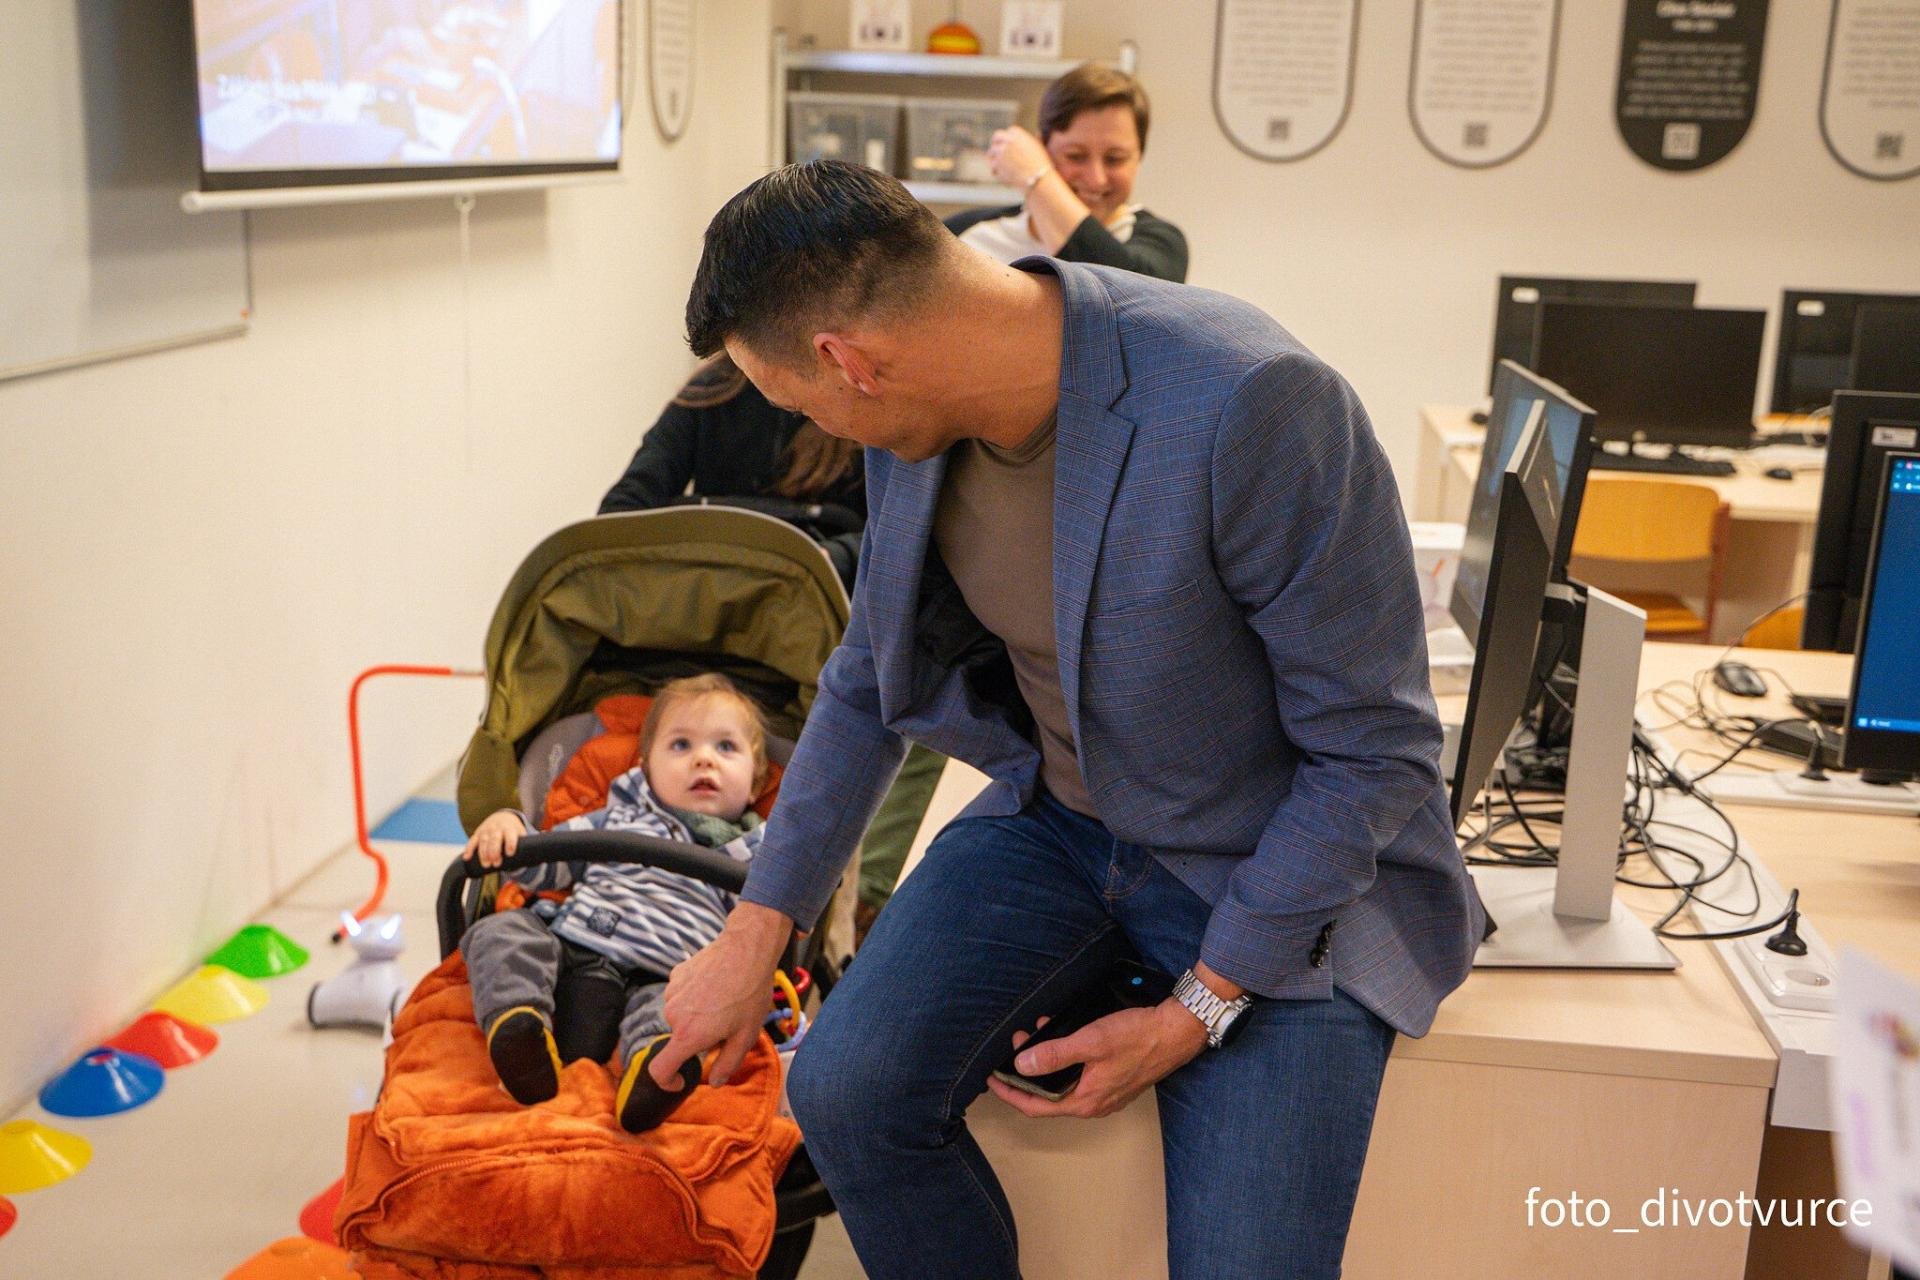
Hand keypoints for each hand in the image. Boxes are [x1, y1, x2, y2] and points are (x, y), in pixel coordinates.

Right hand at [462, 811, 525, 867]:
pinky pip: (472, 842)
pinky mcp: (477, 834)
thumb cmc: (513, 830)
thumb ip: (530, 840)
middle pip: (495, 839)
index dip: (510, 843)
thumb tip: (545, 836)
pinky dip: (469, 850)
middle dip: (495, 851)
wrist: (501, 817)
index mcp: (509, 828)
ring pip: (483, 841)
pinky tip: (467, 858)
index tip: (510, 853)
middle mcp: (497, 828)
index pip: (510, 835)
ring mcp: (486, 831)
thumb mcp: (521, 832)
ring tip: (486, 865)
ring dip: (483, 853)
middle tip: (496, 863)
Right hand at [649, 901, 792, 1088]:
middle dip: (697, 1038)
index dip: (667, 1082)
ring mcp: (671, 993)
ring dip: (696, 1016)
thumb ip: (728, 1063)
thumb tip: (715, 1081)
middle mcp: (673, 1015)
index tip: (681, 1079)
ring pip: (681, 1016)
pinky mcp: (675, 975)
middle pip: (678, 1038)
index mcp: (688, 1035)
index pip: (659, 1070)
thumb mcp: (746, 1035)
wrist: (747, 949)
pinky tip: (715, 985)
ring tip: (722, 1001)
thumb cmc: (750, 993)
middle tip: (725, 1024)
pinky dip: (694, 997)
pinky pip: (681, 995)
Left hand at [985, 999, 1208, 1118]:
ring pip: (1065, 1084)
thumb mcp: (1089, 1041)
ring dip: (1048, 1062)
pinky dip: (1066, 1060)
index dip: (1009, 1093)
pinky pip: (1080, 1076)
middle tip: (1017, 1044)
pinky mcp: (1115, 1081)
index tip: (992, 1079)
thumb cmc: (1138, 1036)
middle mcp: (1094, 1104)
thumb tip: (1022, 1065)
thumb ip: (1054, 1055)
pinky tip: (1065, 1038)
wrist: (1176, 1032)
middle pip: (1048, 1096)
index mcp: (1084, 1101)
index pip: (1034, 1107)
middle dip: (1028, 1070)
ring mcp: (1106, 1095)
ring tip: (1038, 1033)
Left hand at [986, 125, 1052, 190]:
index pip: (1006, 132)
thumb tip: (1038, 133)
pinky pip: (993, 168)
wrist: (1038, 178)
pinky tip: (1005, 178)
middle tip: (994, 150)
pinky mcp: (996, 163)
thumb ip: (1035, 139)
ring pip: (991, 154)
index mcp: (1017, 133)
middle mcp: (1007, 139)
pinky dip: (998, 173)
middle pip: (996, 138)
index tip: (1004, 144)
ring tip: (1001, 169)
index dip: (1005, 139)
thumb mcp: (1040, 148)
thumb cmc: (1041, 165)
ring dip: (995, 159)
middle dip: (995, 143)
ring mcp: (1000, 150)